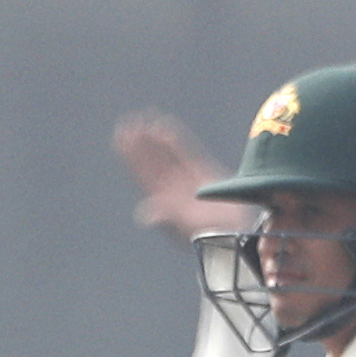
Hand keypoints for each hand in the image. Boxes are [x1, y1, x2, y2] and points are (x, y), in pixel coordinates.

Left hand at [116, 110, 249, 242]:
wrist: (234, 232)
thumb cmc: (207, 233)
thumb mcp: (184, 227)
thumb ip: (166, 219)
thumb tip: (146, 217)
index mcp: (162, 200)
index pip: (143, 174)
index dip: (131, 156)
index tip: (121, 138)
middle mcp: (171, 188)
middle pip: (152, 161)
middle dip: (141, 144)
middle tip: (131, 122)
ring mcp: (186, 178)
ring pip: (166, 155)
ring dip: (155, 140)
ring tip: (145, 122)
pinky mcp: (202, 171)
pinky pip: (185, 153)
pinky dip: (175, 142)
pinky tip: (165, 128)